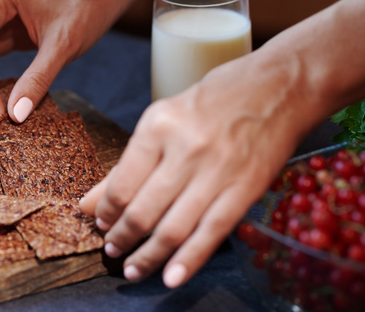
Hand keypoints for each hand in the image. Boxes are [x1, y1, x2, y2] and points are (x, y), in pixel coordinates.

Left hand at [80, 52, 313, 287]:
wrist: (276, 88)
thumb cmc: (213, 101)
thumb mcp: (161, 120)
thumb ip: (126, 165)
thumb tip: (89, 202)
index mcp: (158, 126)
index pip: (122, 185)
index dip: (106, 212)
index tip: (100, 222)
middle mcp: (186, 149)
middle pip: (143, 211)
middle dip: (122, 237)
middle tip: (112, 248)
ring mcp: (218, 171)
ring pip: (173, 228)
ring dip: (148, 256)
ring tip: (132, 268)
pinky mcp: (244, 190)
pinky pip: (211, 233)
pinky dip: (188, 261)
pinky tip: (170, 277)